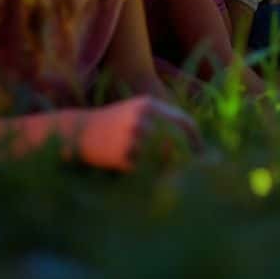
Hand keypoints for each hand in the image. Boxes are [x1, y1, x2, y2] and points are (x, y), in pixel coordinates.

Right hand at [78, 95, 200, 171]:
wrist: (78, 131)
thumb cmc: (113, 122)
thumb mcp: (138, 110)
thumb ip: (164, 120)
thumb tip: (193, 142)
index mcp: (150, 105)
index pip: (185, 123)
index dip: (196, 140)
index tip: (201, 153)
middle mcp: (144, 119)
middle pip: (179, 142)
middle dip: (186, 156)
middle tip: (188, 168)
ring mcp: (133, 138)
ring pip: (165, 159)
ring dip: (166, 167)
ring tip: (156, 167)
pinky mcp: (123, 157)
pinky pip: (146, 170)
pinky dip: (146, 173)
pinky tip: (136, 169)